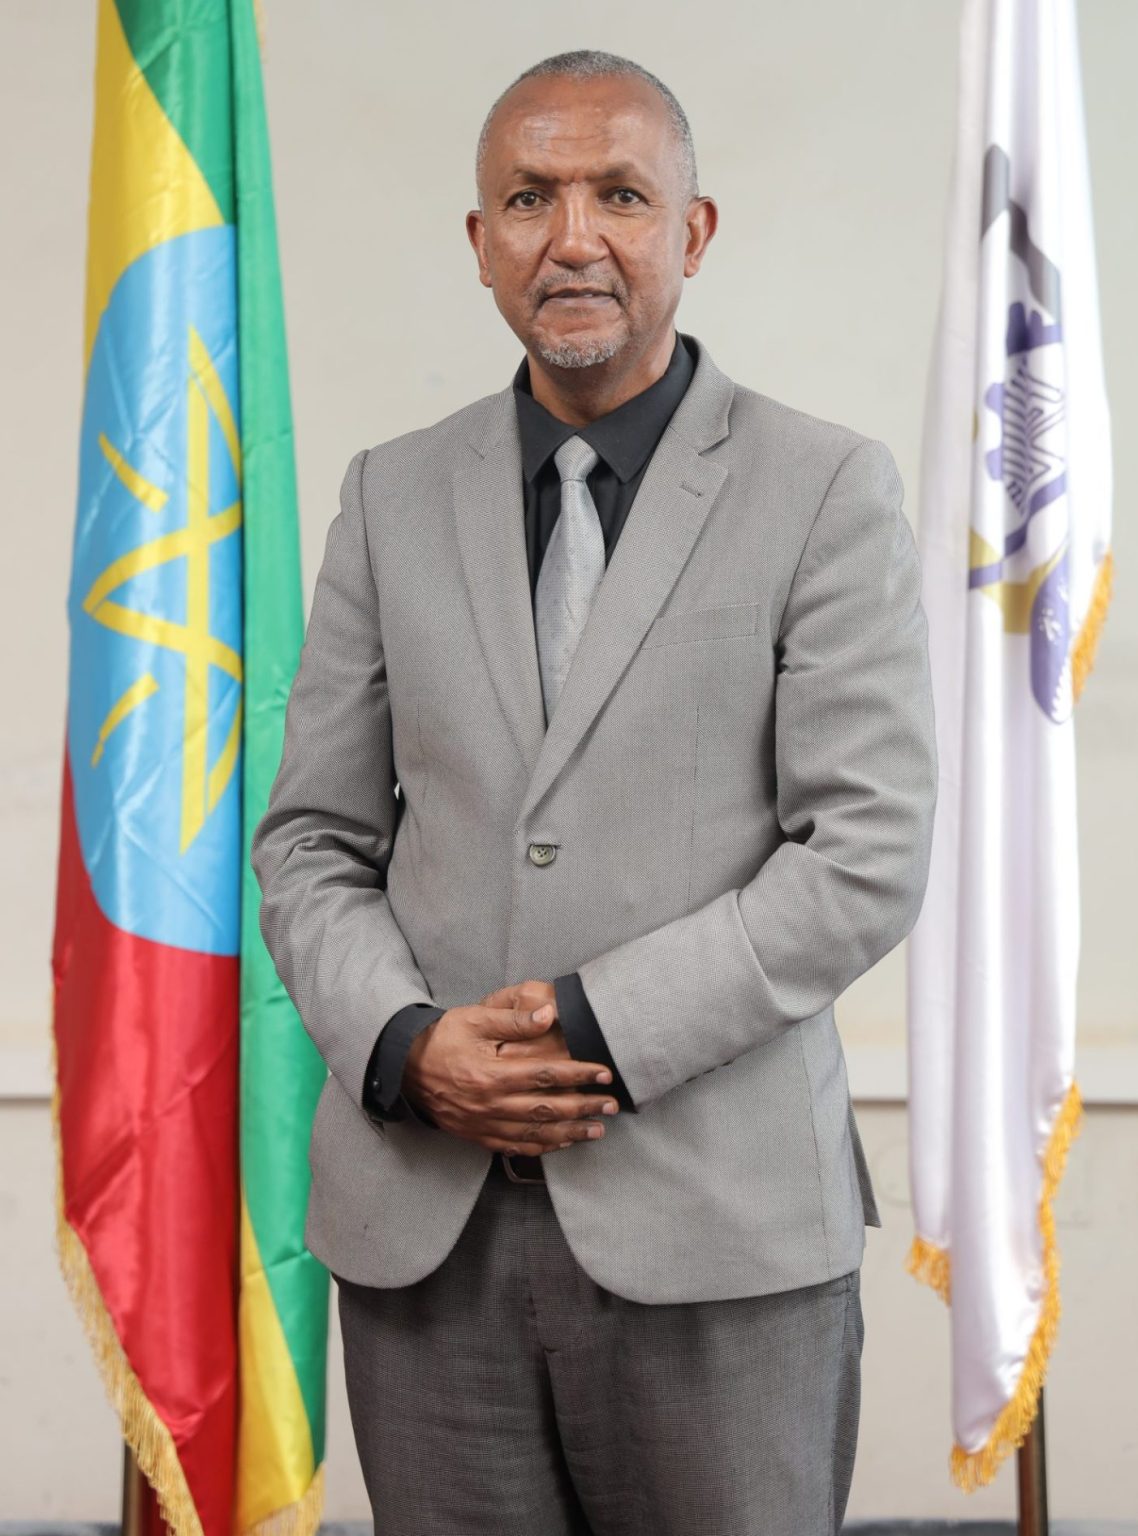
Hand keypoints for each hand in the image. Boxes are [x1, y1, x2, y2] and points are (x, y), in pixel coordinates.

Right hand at [401, 991, 618, 1155]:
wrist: (405, 1068)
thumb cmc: (443, 1039)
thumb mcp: (475, 1019)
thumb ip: (513, 1019)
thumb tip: (550, 1014)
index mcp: (491, 1074)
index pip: (545, 1076)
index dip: (578, 1074)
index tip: (604, 1073)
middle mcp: (490, 1105)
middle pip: (547, 1109)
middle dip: (584, 1106)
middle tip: (612, 1104)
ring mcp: (484, 1125)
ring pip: (535, 1134)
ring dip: (570, 1132)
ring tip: (598, 1129)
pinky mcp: (478, 1136)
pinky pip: (516, 1147)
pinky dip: (543, 1147)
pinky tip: (563, 1142)